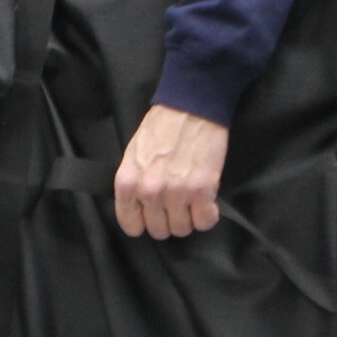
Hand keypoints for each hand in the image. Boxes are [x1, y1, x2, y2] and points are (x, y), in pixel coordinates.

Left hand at [114, 102, 228, 238]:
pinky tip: (207, 201)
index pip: (131, 225)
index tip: (154, 215)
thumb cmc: (162, 126)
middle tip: (177, 203)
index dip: (144, 222)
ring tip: (192, 200)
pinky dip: (208, 215)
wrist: (191, 106)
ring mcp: (176, 193)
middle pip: (159, 231)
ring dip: (189, 218)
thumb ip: (134, 183)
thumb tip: (139, 207)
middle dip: (169, 220)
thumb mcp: (134, 154)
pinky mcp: (202, 190)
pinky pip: (205, 221)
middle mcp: (150, 191)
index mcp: (128, 183)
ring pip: (183, 229)